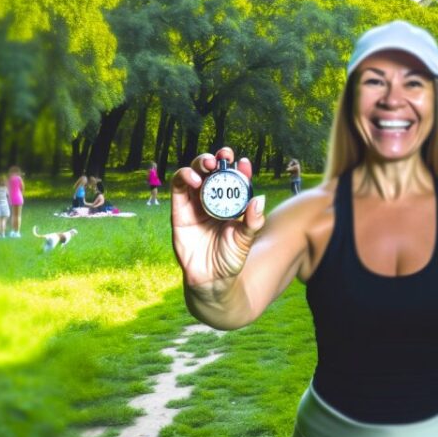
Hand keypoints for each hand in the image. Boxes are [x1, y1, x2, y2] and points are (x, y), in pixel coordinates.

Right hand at [171, 147, 265, 288]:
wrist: (211, 280)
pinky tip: (193, 179)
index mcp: (230, 204)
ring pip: (194, 175)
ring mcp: (195, 205)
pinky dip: (183, 178)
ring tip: (208, 165)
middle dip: (218, 159)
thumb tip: (259, 200)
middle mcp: (212, 201)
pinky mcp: (179, 212)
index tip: (244, 163)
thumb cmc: (230, 259)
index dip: (239, 169)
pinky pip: (178, 189)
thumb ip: (252, 222)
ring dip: (199, 164)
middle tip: (224, 156)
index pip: (234, 180)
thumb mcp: (245, 241)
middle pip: (212, 172)